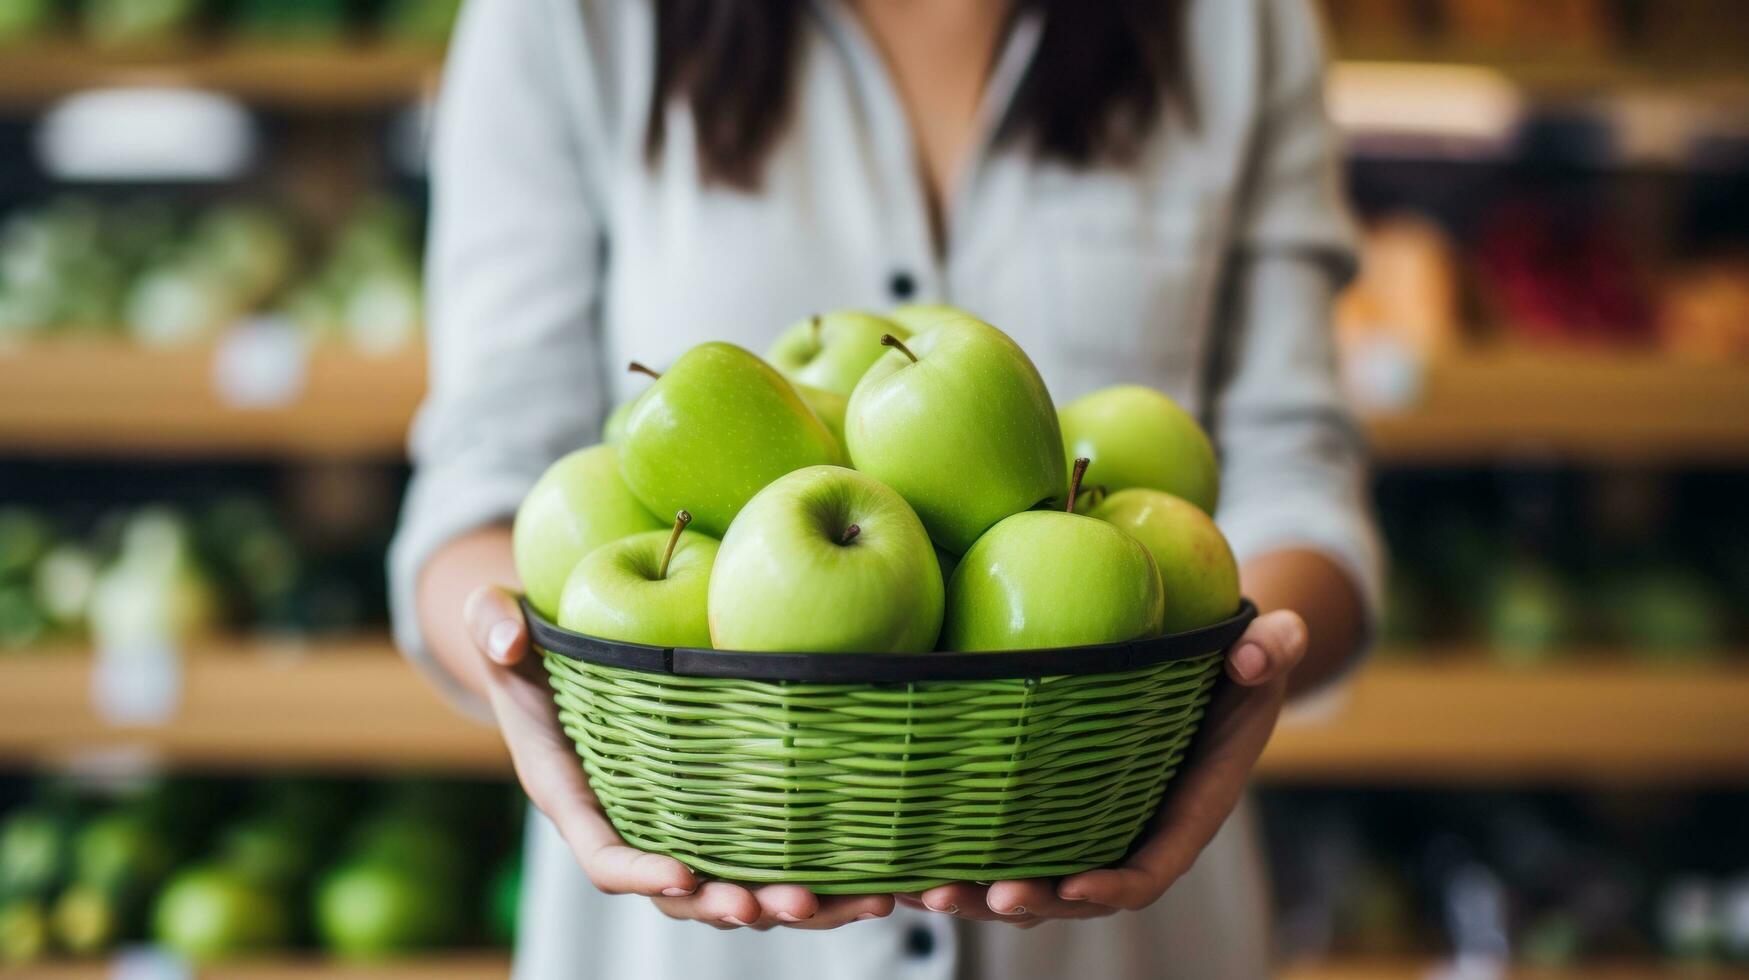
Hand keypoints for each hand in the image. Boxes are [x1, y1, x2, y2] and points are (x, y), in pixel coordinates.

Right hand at [463, 585, 893, 929]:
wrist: (560, 658)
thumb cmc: (529, 641)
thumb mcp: (497, 621)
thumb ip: (493, 624)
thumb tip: (506, 636)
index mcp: (573, 795)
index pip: (602, 853)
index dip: (638, 872)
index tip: (682, 874)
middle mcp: (626, 825)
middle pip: (680, 893)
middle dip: (729, 904)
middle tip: (781, 903)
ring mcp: (675, 824)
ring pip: (732, 886)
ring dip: (791, 903)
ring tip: (854, 902)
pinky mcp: (718, 812)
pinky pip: (765, 856)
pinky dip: (819, 874)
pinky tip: (877, 876)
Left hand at [897, 609, 1306, 926]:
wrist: (1209, 672)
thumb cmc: (1237, 666)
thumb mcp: (1263, 654)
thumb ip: (1270, 652)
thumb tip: (1256, 651)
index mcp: (1185, 813)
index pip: (1150, 869)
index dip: (1111, 887)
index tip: (1072, 886)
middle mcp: (1132, 833)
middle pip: (1075, 893)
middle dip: (1022, 902)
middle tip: (968, 896)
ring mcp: (1088, 826)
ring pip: (1031, 881)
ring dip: (976, 894)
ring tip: (920, 889)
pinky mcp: (1052, 809)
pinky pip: (1006, 846)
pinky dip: (959, 856)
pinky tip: (905, 856)